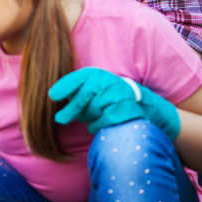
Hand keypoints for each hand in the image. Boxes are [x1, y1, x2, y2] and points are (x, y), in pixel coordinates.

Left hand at [49, 67, 180, 139]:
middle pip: (84, 96)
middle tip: (59, 119)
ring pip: (94, 109)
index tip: (52, 96)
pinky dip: (98, 125)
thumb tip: (57, 101)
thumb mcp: (97, 92)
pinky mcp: (128, 109)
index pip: (80, 77)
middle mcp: (111, 82)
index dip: (66, 86)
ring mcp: (121, 95)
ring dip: (89, 117)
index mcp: (100, 75)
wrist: (149, 109)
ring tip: (92, 118)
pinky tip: (98, 125)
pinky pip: (104, 120)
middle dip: (71, 109)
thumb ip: (79, 94)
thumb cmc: (114, 101)